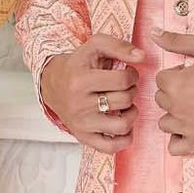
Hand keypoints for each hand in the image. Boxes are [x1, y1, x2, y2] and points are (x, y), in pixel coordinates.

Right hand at [40, 33, 145, 154]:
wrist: (51, 83)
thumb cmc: (78, 65)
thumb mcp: (93, 47)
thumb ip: (118, 45)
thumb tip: (142, 56)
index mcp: (80, 79)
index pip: (123, 80)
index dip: (132, 75)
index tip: (126, 74)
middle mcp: (78, 103)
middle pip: (124, 100)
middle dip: (131, 92)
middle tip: (123, 88)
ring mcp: (81, 123)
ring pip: (123, 124)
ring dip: (131, 114)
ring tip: (125, 106)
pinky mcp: (83, 137)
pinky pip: (112, 147)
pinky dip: (124, 138)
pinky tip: (122, 125)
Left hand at [150, 29, 193, 153]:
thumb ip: (177, 40)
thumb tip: (153, 33)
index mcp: (175, 84)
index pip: (161, 79)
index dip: (177, 75)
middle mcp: (176, 107)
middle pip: (161, 100)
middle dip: (176, 94)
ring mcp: (187, 128)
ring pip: (165, 123)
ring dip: (175, 116)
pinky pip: (175, 147)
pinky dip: (179, 139)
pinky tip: (192, 128)